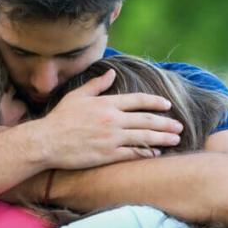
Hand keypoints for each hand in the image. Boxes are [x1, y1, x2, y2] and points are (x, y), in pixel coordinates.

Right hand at [32, 69, 179, 169]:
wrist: (47, 141)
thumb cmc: (60, 118)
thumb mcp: (77, 96)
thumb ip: (97, 85)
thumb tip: (111, 72)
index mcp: (107, 103)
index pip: (138, 100)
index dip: (155, 102)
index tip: (167, 105)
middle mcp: (113, 120)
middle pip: (146, 120)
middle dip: (166, 123)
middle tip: (180, 126)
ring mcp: (111, 138)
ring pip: (144, 137)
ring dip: (162, 138)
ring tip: (175, 140)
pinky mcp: (107, 155)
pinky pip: (132, 154)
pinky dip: (146, 153)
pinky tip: (156, 154)